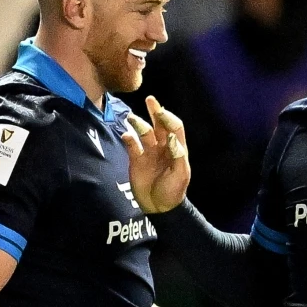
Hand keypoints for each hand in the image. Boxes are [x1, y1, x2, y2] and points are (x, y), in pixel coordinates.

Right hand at [117, 96, 191, 214]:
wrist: (159, 206)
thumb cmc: (173, 191)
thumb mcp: (180, 175)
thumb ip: (177, 155)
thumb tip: (170, 137)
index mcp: (176, 149)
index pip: (174, 128)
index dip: (169, 118)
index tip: (161, 112)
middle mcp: (162, 147)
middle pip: (159, 125)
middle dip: (155, 112)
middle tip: (150, 99)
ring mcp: (149, 152)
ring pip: (144, 132)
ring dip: (138, 124)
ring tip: (131, 118)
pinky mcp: (136, 159)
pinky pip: (131, 145)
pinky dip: (128, 138)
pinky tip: (126, 135)